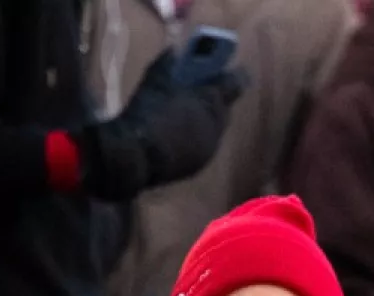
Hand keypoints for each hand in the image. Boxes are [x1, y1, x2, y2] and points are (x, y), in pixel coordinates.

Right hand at [80, 51, 244, 200]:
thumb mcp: (154, 80)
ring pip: (213, 130)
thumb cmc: (148, 113)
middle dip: (215, 101)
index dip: (236, 75)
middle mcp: (217, 126)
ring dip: (205, 121)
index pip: (236, 84)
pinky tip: (179, 135)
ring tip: (187, 114)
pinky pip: (202, 146)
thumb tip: (174, 52)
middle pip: (224, 109)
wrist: (136, 156)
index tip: (236, 70)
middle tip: (202, 93)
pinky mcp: (198, 165)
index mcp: (211, 101)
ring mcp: (209, 148)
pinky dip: (194, 138)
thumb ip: (167, 64)